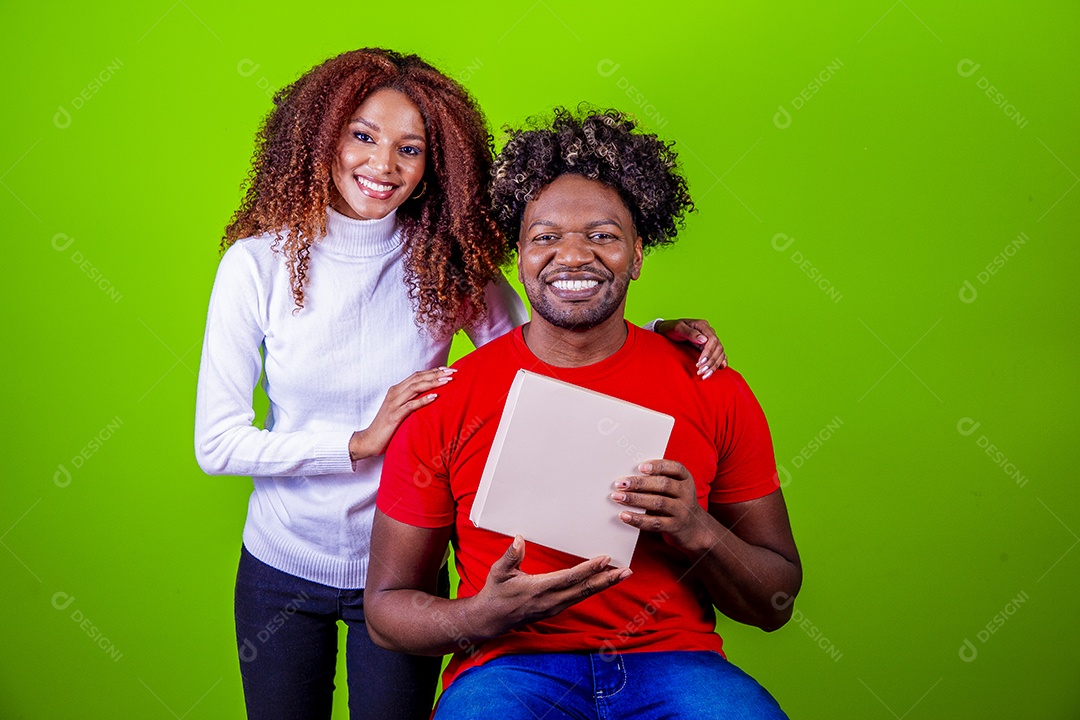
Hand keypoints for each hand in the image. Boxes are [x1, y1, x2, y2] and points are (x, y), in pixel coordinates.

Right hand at [349, 367, 455, 460]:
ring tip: (448, 380)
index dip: (434, 371)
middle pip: (418, 378)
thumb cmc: (387, 426)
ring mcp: (393, 404)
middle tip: (453, 371)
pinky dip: (423, 400)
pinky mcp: (394, 416)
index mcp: (397, 390)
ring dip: (433, 383)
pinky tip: (435, 397)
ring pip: (415, 388)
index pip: (418, 375)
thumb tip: (432, 396)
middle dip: (437, 374)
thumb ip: (412, 401)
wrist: (369, 440)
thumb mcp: (401, 410)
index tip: (449, 369)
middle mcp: (395, 393)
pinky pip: (410, 405)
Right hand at [470, 536, 630, 637]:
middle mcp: (551, 600)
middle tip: (626, 570)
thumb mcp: (499, 572)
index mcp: (539, 589)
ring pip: (584, 595)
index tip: (604, 559)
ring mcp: (555, 607)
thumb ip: (511, 556)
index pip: (569, 578)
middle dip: (607, 580)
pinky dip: (593, 589)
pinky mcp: (555, 609)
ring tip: (621, 574)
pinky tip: (603, 582)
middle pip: (584, 589)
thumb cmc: (495, 592)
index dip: (588, 569)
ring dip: (604, 585)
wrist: (491, 619)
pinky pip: (579, 598)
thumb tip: (519, 539)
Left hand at [612, 459, 711, 555]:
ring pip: (658, 503)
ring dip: (635, 500)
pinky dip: (638, 519)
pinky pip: (655, 523)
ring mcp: (682, 511)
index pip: (675, 468)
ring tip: (618, 497)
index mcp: (685, 479)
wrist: (694, 529)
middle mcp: (686, 493)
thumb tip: (629, 478)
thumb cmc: (677, 502)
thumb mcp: (675, 488)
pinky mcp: (674, 527)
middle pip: (663, 485)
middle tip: (621, 484)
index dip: (658, 466)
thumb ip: (658, 480)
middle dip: (640, 483)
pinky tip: (625, 516)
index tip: (640, 467)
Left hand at [654, 319, 726, 377]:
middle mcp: (709, 332)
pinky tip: (720, 368)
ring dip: (714, 365)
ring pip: (720, 353)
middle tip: (701, 372)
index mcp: (703, 325)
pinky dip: (720, 361)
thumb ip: (690, 333)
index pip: (713, 340)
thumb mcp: (677, 328)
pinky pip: (719, 354)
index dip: (708, 353)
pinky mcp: (708, 346)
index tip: (700, 363)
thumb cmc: (671, 328)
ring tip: (705, 375)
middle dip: (711, 362)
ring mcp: (709, 339)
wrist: (666, 329)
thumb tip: (704, 340)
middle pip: (718, 348)